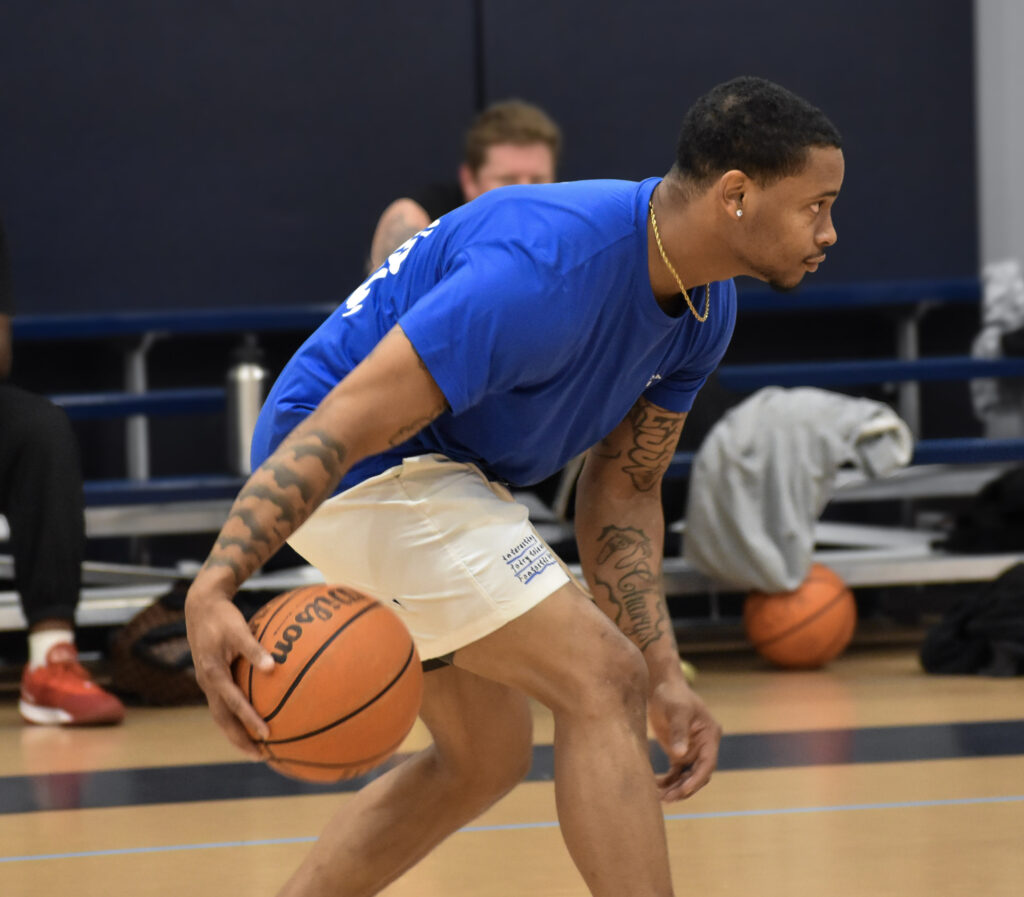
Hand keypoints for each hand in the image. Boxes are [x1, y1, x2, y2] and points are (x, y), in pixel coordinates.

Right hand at [185, 581, 274, 758]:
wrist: (200, 606)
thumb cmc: (222, 616)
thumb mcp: (238, 629)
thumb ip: (255, 648)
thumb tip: (273, 667)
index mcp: (213, 674)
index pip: (233, 704)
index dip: (249, 721)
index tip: (266, 735)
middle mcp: (208, 683)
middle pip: (223, 720)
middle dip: (240, 740)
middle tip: (262, 756)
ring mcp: (209, 683)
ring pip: (222, 715)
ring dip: (237, 732)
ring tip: (258, 747)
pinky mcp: (213, 678)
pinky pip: (225, 703)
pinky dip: (237, 715)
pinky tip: (255, 717)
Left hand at [648, 676, 720, 800]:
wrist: (661, 686)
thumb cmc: (672, 694)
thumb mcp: (677, 710)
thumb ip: (679, 731)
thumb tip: (680, 755)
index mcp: (710, 736)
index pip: (707, 763)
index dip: (697, 779)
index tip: (684, 790)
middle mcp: (704, 746)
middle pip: (697, 774)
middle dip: (684, 788)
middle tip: (668, 799)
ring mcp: (691, 750)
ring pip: (686, 776)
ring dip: (675, 788)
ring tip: (660, 799)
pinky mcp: (678, 752)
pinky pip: (675, 772)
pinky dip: (668, 781)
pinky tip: (656, 788)